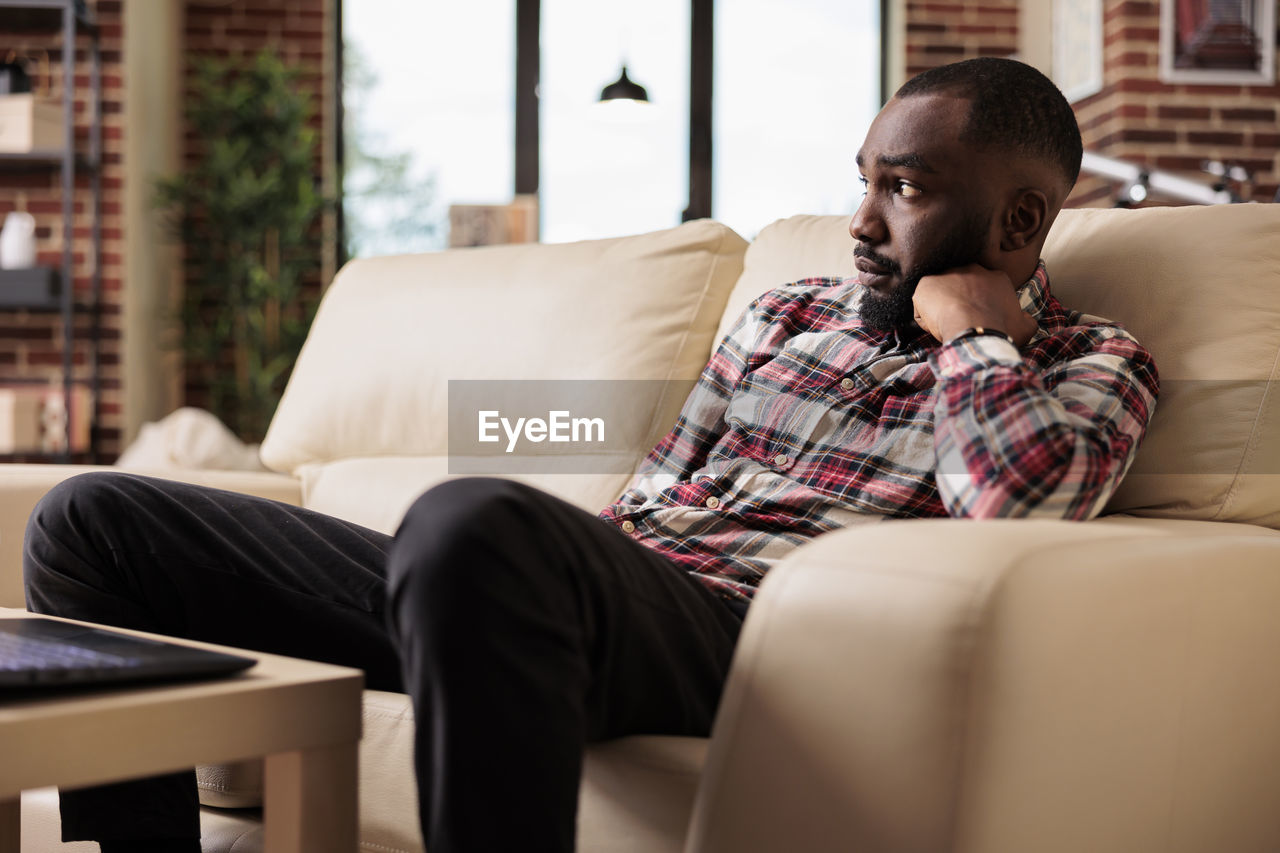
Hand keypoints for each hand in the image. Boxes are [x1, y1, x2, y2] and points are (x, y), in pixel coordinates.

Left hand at [912, 264, 1037, 346]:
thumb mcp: (1024, 326)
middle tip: (961, 322)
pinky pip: (922, 302)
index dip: (980, 304)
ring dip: (941, 308)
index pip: (984, 288)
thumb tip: (1026, 319)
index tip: (979, 318)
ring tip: (947, 326)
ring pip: (941, 294)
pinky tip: (934, 327)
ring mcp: (948, 274)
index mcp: (996, 277)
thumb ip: (1025, 319)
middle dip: (960, 301)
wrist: (977, 330)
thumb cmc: (1002, 330)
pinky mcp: (926, 283)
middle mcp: (972, 270)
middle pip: (962, 286)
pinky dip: (924, 316)